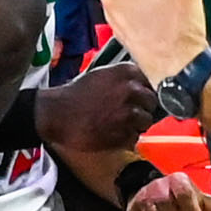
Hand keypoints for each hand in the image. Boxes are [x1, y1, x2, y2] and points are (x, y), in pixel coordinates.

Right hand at [33, 58, 166, 166]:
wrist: (58, 114)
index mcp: (126, 72)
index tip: (139, 97)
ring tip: (119, 124)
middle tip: (128, 113)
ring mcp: (129, 112)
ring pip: (146, 121)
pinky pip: (135, 136)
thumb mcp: (101, 76)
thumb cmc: (76, 95)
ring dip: (136, 124)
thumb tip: (141, 86)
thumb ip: (124, 79)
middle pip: (152, 102)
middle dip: (143, 108)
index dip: (144, 91)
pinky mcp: (124, 133)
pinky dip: (127, 137)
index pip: (150, 81)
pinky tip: (112, 133)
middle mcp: (131, 90)